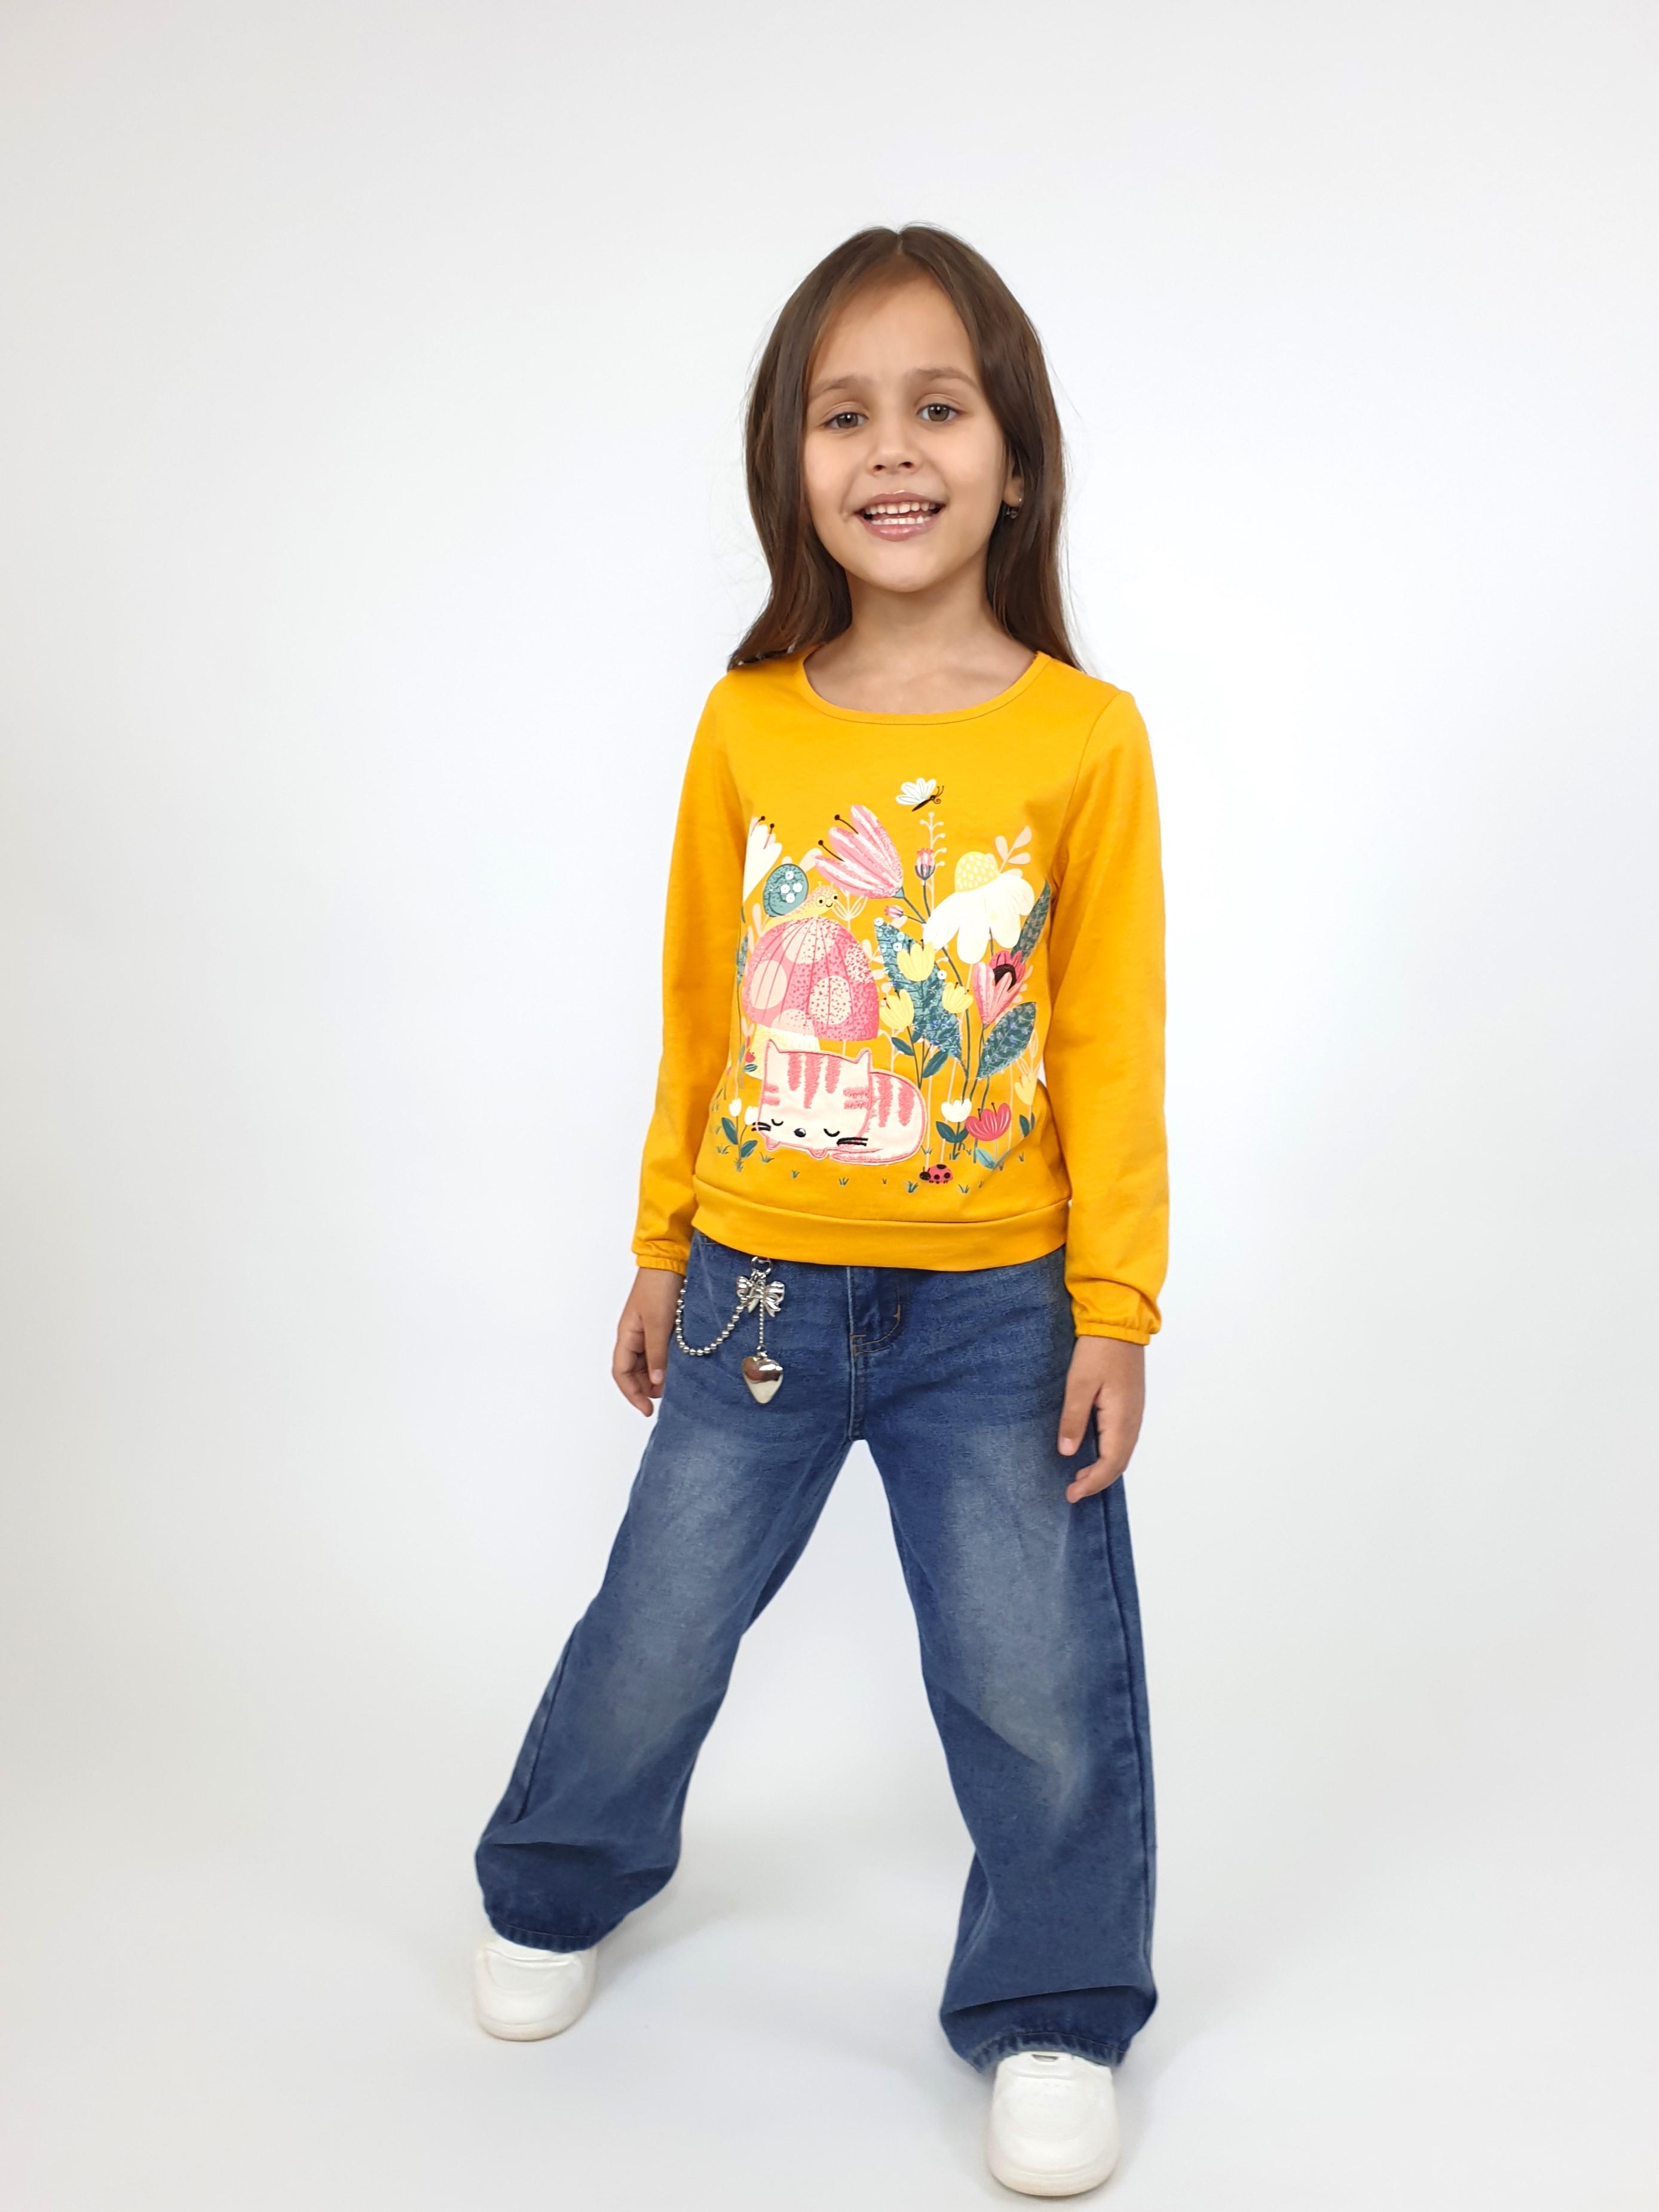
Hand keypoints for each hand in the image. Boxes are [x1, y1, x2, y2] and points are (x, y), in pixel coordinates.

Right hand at [612, 1266, 682, 1414]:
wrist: (670, 1259)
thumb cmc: (659, 1287)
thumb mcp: (659, 1323)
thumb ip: (657, 1353)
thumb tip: (656, 1382)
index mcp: (626, 1335)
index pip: (621, 1373)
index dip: (632, 1394)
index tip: (647, 1410)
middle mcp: (634, 1336)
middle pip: (634, 1372)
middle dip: (647, 1388)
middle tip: (668, 1397)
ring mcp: (647, 1331)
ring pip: (648, 1363)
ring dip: (658, 1376)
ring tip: (676, 1385)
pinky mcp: (662, 1326)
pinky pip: (660, 1351)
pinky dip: (667, 1363)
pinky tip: (680, 1368)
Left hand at [1057, 1335, 1145, 1502]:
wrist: (1118, 1322)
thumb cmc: (1098, 1350)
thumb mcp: (1079, 1384)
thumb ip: (1073, 1419)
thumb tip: (1068, 1453)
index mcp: (1122, 1418)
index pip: (1110, 1464)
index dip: (1092, 1483)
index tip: (1071, 1494)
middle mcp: (1133, 1419)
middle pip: (1119, 1463)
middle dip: (1097, 1481)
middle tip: (1072, 1491)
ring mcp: (1134, 1412)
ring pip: (1122, 1452)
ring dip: (1103, 1469)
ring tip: (1080, 1478)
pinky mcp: (1129, 1404)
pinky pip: (1122, 1439)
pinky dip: (1109, 1454)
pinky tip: (1093, 1452)